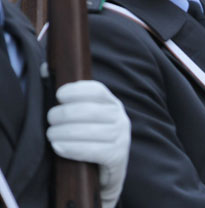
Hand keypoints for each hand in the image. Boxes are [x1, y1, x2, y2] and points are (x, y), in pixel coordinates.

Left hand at [47, 81, 130, 207]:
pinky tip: (59, 148)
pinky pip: (93, 150)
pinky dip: (73, 149)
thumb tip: (45, 69)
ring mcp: (122, 137)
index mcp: (113, 103)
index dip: (75, 90)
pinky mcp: (118, 156)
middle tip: (50, 121)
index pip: (97, 90)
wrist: (107, 172)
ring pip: (89, 131)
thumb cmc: (90, 140)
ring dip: (63, 133)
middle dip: (63, 115)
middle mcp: (121, 118)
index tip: (58, 95)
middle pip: (89, 110)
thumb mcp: (85, 117)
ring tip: (51, 136)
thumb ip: (68, 95)